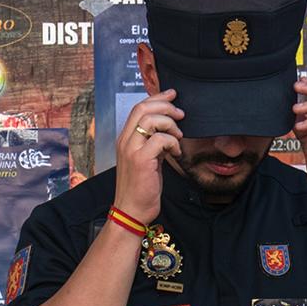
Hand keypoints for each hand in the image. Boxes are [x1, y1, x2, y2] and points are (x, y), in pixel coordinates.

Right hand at [115, 90, 181, 223]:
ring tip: (179, 137)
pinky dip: (173, 143)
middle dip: (166, 106)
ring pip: (151, 119)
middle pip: (143, 108)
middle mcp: (125, 141)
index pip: (139, 108)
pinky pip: (160, 139)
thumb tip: (169, 130)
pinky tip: (176, 153)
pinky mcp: (141, 160)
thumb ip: (154, 143)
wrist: (132, 211)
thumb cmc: (141, 187)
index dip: (157, 98)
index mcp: (125, 139)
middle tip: (181, 115)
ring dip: (170, 124)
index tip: (172, 95)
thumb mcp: (148, 160)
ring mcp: (131, 150)